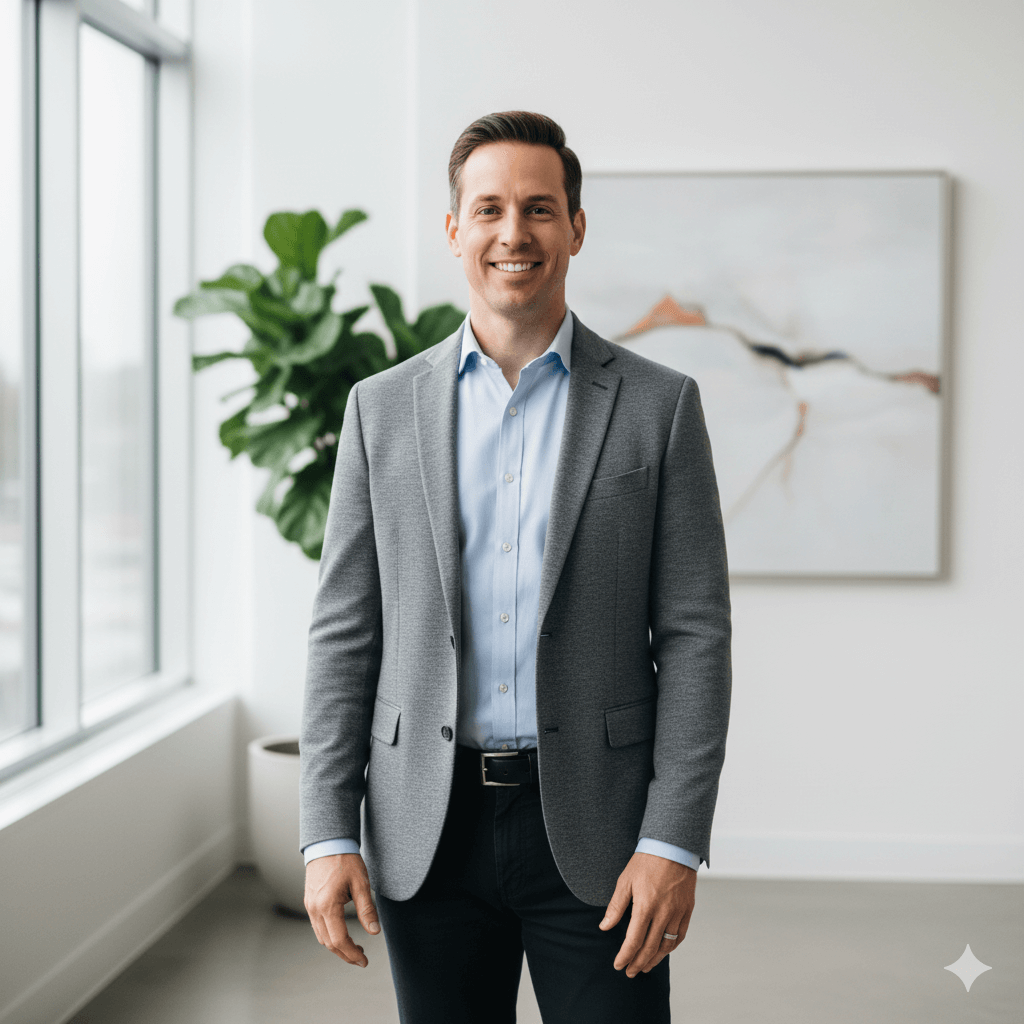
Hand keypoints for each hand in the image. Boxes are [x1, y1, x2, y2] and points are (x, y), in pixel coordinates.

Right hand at [304, 853, 379, 966]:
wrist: (328, 842)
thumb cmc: (345, 860)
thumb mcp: (361, 883)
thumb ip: (367, 909)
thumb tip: (374, 932)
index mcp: (327, 905)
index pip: (339, 940)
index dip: (352, 954)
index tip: (364, 960)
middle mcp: (315, 909)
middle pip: (328, 943)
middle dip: (345, 954)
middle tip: (361, 958)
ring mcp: (310, 906)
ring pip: (321, 936)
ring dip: (337, 947)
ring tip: (354, 948)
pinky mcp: (310, 902)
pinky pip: (318, 926)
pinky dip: (330, 935)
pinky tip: (342, 934)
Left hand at [599, 852, 695, 977]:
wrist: (673, 847)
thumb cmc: (646, 862)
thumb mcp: (625, 881)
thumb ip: (616, 906)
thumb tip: (604, 926)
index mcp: (645, 906)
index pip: (633, 940)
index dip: (625, 956)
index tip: (618, 965)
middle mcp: (663, 913)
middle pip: (650, 948)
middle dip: (638, 963)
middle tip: (630, 972)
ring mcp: (677, 912)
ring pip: (666, 945)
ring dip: (655, 960)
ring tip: (645, 966)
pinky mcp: (687, 910)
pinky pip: (680, 936)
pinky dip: (671, 947)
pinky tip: (663, 951)